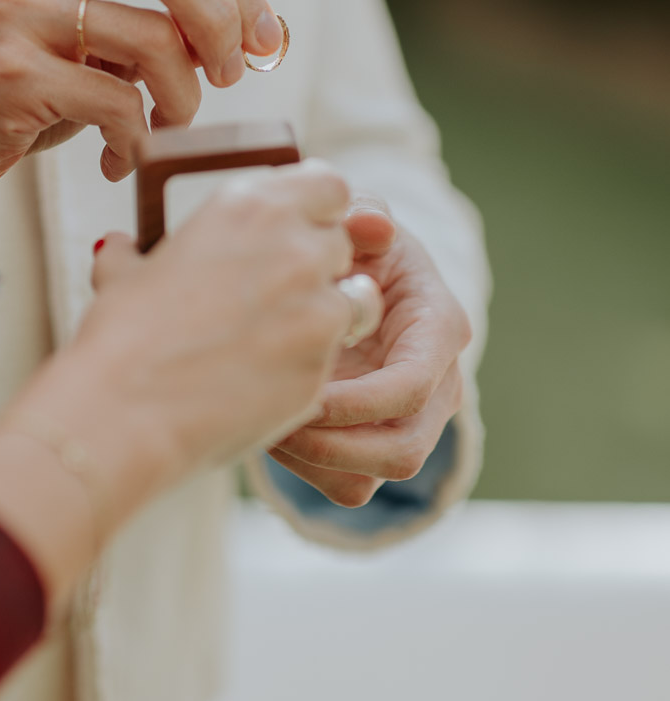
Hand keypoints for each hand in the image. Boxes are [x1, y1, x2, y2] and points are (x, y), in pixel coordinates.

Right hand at [0, 0, 284, 202]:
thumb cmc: (3, 94)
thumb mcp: (70, 39)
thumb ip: (140, 22)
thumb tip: (244, 33)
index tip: (266, 36)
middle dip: (220, 15)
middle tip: (237, 71)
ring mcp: (10, 11)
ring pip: (149, 38)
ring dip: (181, 96)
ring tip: (166, 125)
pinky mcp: (7, 73)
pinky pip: (116, 101)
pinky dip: (136, 137)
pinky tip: (116, 157)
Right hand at [11, 162, 355, 516]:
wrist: (125, 413)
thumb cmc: (119, 340)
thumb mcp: (121, 276)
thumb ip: (135, 252)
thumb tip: (119, 246)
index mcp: (246, 206)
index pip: (327, 185)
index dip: (318, 210)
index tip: (301, 231)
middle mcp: (292, 246)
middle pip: (342, 242)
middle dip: (322, 265)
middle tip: (283, 294)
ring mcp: (316, 306)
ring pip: (360, 298)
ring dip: (337, 312)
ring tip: (290, 336)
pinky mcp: (324, 363)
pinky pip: (338, 356)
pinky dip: (315, 363)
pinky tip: (272, 376)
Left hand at [268, 199, 470, 508]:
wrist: (348, 280)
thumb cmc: (354, 246)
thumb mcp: (357, 219)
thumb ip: (362, 213)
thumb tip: (372, 224)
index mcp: (438, 327)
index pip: (411, 387)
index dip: (355, 402)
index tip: (299, 393)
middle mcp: (437, 383)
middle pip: (402, 451)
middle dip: (332, 447)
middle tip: (273, 421)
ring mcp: (411, 421)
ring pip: (371, 478)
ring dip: (311, 463)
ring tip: (263, 424)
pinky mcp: (378, 446)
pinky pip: (347, 486)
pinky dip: (303, 471)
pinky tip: (268, 429)